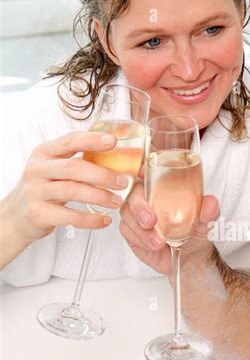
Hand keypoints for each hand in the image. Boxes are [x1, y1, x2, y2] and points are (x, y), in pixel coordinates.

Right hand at [4, 131, 129, 244]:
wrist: (16, 215)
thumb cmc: (43, 189)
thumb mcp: (53, 169)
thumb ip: (76, 163)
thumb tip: (116, 159)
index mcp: (44, 153)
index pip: (69, 141)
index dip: (92, 140)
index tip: (113, 141)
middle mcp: (37, 169)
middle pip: (74, 168)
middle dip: (102, 175)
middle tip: (122, 182)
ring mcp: (35, 192)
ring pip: (72, 191)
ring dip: (99, 196)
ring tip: (116, 202)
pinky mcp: (37, 213)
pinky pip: (69, 217)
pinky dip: (90, 219)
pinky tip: (104, 220)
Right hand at [119, 181, 219, 274]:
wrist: (190, 256)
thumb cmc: (195, 232)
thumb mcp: (206, 222)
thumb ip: (209, 211)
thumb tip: (211, 203)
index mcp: (162, 187)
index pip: (147, 172)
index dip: (140, 169)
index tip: (143, 174)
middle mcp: (146, 198)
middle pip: (133, 194)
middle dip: (139, 208)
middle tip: (150, 221)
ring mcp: (135, 214)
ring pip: (128, 215)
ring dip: (142, 230)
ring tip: (159, 242)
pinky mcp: (131, 231)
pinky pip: (128, 232)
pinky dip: (140, 239)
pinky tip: (153, 246)